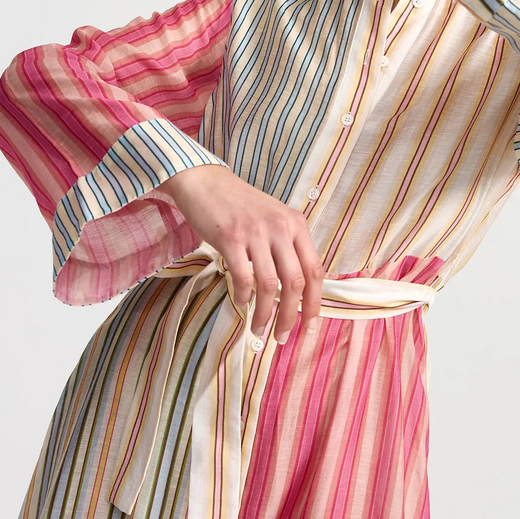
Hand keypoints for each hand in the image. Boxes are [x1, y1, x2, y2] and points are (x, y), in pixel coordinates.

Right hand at [159, 165, 323, 342]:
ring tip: (259, 329)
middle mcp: (281, 227)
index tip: (310, 327)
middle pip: (295, 283)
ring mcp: (256, 232)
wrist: (204, 181)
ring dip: (265, 314)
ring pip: (269, 285)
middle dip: (290, 316)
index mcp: (296, 224)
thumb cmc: (239, 206)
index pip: (315, 271)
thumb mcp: (274, 219)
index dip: (315, 304)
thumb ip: (287, 248)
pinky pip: (242, 277)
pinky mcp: (231, 238)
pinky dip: (242, 296)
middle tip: (281, 336)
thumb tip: (296, 291)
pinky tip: (240, 303)